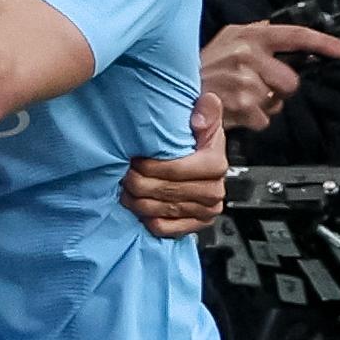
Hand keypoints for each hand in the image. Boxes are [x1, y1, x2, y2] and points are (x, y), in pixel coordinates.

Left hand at [121, 93, 227, 237]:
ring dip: (138, 201)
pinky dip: (147, 219)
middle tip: (124, 174)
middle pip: (166, 192)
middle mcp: (214, 191)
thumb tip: (201, 114)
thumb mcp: (204, 118)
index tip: (135, 159)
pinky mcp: (196, 225)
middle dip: (139, 183)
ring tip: (125, 189)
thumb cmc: (196, 137)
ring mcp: (206, 210)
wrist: (200, 158)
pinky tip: (138, 206)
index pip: (177, 170)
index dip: (152, 166)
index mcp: (215, 164)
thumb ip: (206, 111)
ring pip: (162, 210)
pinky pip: (166, 228)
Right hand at [201, 22, 339, 131]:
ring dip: (262, 104)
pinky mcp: (242, 107)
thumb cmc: (201, 67)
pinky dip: (251, 119)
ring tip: (237, 98)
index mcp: (248, 37)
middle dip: (278, 88)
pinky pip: (264, 119)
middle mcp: (248, 56)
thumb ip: (253, 34)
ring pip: (277, 101)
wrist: (171, 92)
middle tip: (255, 87)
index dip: (322, 42)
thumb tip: (275, 29)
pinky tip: (233, 110)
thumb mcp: (224, 40)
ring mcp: (245, 82)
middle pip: (291, 80)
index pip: (295, 35)